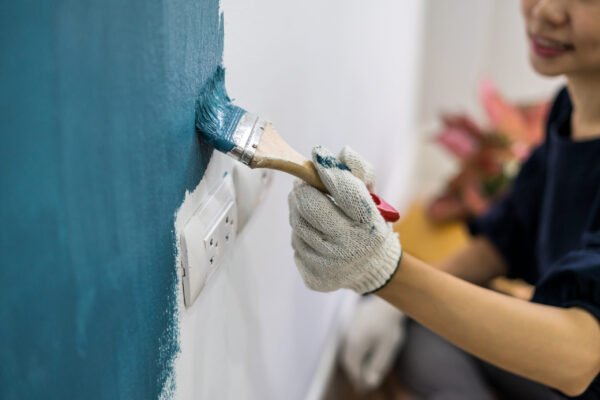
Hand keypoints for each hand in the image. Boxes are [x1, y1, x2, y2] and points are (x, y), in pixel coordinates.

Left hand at [288, 146, 401, 293]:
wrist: (372, 266)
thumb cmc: (368, 220)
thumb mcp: (371, 193)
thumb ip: (359, 169)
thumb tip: (341, 153)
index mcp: (369, 223)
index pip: (344, 191)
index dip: (327, 170)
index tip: (318, 155)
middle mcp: (351, 247)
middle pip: (310, 207)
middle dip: (303, 189)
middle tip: (304, 183)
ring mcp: (331, 265)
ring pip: (297, 225)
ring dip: (299, 211)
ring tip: (310, 207)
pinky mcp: (316, 277)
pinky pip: (296, 245)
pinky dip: (302, 234)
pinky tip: (314, 233)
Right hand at [342, 296, 406, 391]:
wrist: (389, 300)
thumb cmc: (389, 325)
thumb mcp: (387, 349)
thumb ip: (378, 366)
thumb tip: (370, 382)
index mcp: (355, 345)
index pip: (353, 368)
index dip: (358, 380)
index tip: (365, 388)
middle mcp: (348, 336)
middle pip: (348, 359)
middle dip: (355, 372)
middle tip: (363, 382)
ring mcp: (350, 327)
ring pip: (348, 350)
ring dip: (355, 361)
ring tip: (364, 369)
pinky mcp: (354, 321)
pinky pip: (351, 341)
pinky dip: (356, 351)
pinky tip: (365, 352)